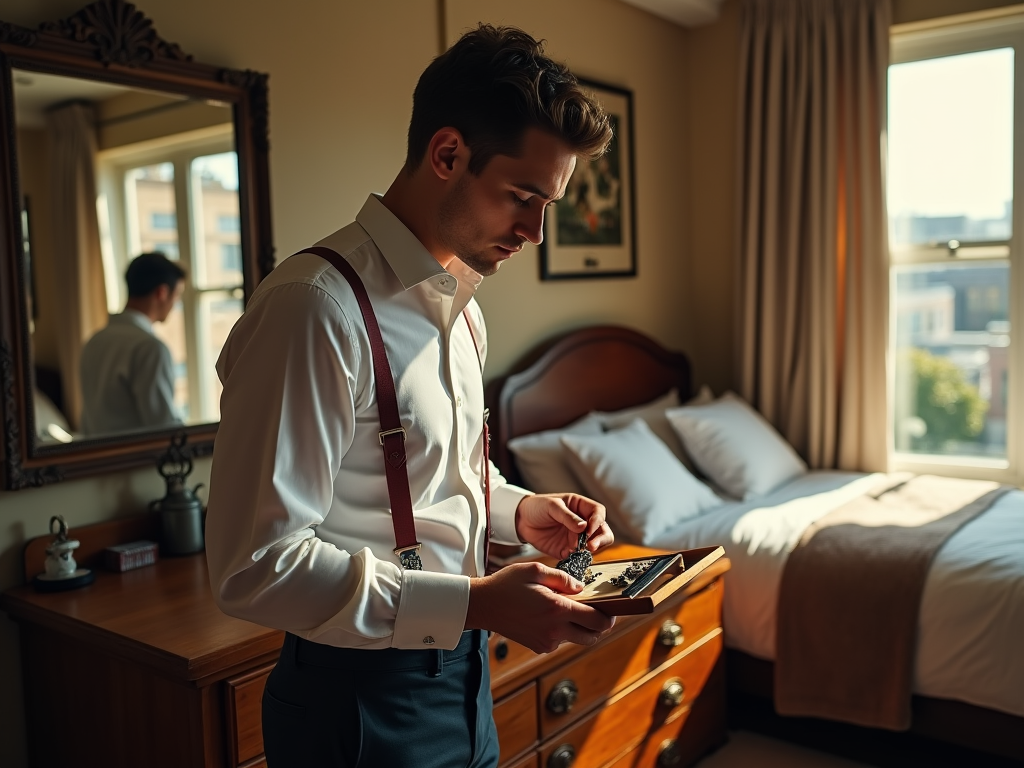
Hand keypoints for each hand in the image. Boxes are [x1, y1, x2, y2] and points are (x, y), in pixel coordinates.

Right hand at [465, 562, 614, 652]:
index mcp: (557, 610)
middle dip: (599, 626)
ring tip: (568, 609)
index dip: (609, 617)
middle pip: (592, 637)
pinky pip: (561, 640)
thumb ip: (562, 578)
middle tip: (598, 612)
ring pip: (576, 638)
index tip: (612, 610)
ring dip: (580, 627)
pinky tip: (550, 616)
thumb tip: (581, 588)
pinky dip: (563, 630)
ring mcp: (547, 642)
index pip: (596, 621)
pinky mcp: (539, 647)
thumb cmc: (507, 584)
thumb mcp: (535, 569)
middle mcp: (555, 630)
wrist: (483, 606)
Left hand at [515, 493, 613, 559]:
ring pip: (594, 546)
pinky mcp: (568, 550)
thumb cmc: (537, 507)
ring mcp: (577, 538)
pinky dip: (578, 559)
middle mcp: (583, 523)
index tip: (588, 530)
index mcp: (581, 507)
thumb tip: (584, 527)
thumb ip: (568, 517)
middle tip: (590, 546)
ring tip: (578, 550)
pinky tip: (570, 556)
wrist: (520, 520)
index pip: (598, 513)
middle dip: (600, 539)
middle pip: (603, 531)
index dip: (597, 522)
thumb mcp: (552, 506)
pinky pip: (578, 557)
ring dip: (590, 550)